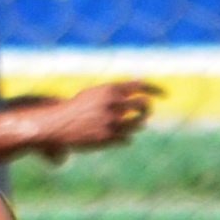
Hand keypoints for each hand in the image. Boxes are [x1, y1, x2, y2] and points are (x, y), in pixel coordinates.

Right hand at [23, 80, 158, 161]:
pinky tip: (122, 137)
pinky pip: (126, 138)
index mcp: (110, 90)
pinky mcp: (107, 137)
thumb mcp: (95, 93)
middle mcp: (114, 104)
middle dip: (146, 110)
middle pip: (143, 106)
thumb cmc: (73, 108)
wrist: (54, 125)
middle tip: (145, 113)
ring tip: (136, 125)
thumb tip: (138, 82)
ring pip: (137, 124)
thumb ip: (116, 90)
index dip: (156, 89)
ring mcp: (111, 121)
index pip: (141, 86)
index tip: (165, 95)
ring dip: (138, 125)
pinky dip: (126, 137)